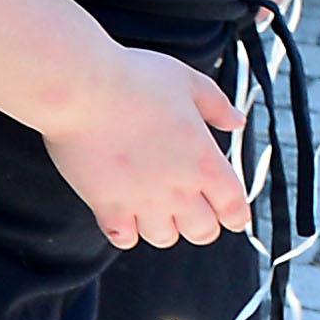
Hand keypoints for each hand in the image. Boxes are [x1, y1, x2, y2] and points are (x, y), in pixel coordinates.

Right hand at [37, 36, 249, 250]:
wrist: (83, 90)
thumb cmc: (133, 80)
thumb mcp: (188, 82)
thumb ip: (217, 105)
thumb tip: (236, 121)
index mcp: (205, 162)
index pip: (234, 208)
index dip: (235, 214)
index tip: (231, 214)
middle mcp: (178, 189)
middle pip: (203, 232)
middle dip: (201, 223)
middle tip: (192, 211)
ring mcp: (142, 202)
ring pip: (164, 238)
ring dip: (163, 226)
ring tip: (154, 209)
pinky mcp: (107, 206)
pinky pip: (123, 238)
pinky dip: (126, 231)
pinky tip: (123, 215)